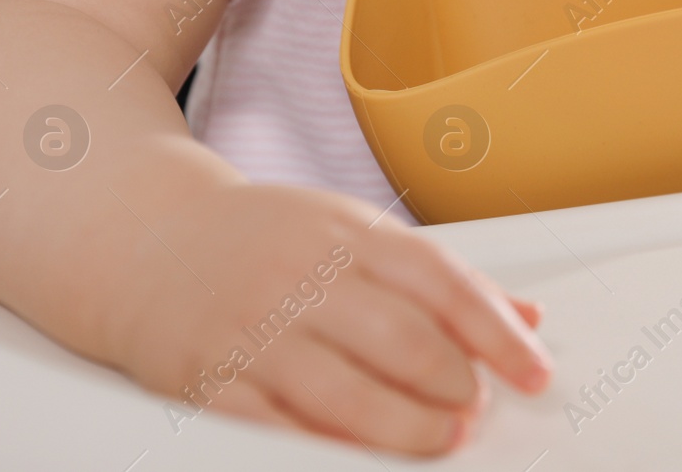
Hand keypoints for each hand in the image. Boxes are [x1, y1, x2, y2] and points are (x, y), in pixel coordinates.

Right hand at [110, 183, 551, 454]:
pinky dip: (329, 446)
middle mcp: (304, 274)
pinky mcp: (213, 378)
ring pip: (345, 390)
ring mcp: (256, 327)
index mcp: (349, 231)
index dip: (497, 331)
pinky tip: (363, 453)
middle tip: (478, 409)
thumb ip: (439, 278)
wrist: (147, 241)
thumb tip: (527, 315)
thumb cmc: (264, 240)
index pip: (441, 280)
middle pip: (400, 337)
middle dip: (454, 383)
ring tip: (442, 438)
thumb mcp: (356, 233)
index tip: (534, 369)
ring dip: (406, 426)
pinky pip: (279, 425)